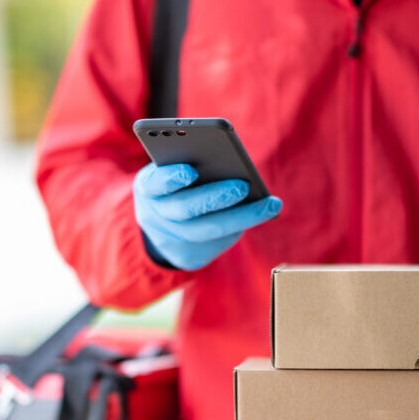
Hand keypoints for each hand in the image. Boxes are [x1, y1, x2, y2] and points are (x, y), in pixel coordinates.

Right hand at [133, 163, 282, 270]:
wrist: (163, 224)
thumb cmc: (177, 184)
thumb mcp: (174, 169)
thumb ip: (192, 163)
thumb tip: (230, 164)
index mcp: (148, 187)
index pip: (154, 183)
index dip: (170, 178)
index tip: (190, 171)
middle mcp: (155, 215)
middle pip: (184, 209)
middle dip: (214, 198)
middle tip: (243, 186)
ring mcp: (171, 239)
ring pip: (207, 231)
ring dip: (241, 217)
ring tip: (270, 204)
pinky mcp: (190, 256)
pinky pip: (217, 243)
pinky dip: (239, 227)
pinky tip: (261, 213)